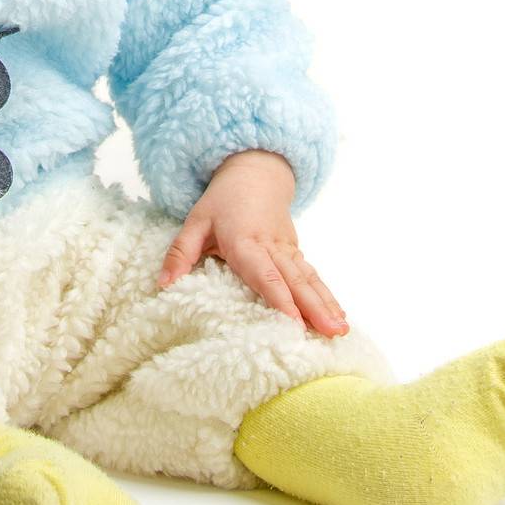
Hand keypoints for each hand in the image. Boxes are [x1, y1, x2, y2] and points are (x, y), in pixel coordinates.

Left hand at [156, 150, 348, 336]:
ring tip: (341, 330)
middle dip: (314, 308)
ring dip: (326, 304)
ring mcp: (287, 248)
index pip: (264, 275)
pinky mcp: (294, 250)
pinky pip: (311, 275)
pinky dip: (327, 295)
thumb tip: (163, 284)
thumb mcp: (195, 221)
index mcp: (245, 241)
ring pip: (309, 278)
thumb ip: (180, 253)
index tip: (294, 323)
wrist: (255, 172)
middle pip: (295, 280)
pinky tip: (339, 317)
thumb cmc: (222, 200)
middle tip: (331, 333)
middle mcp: (271, 247)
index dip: (280, 299)